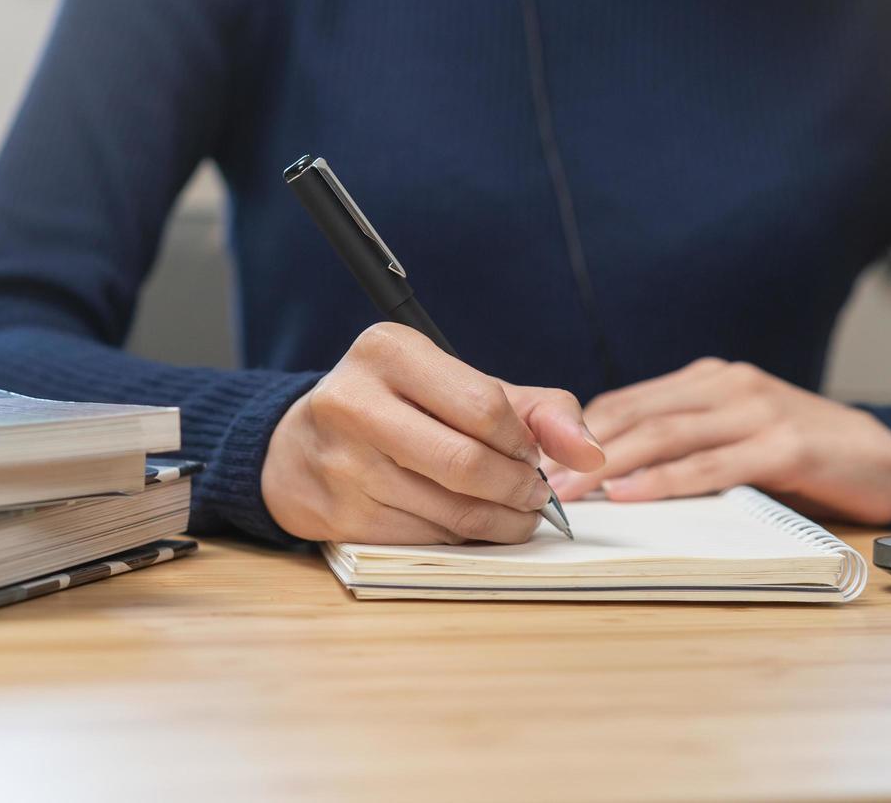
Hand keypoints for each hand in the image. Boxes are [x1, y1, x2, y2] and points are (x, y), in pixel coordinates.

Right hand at [262, 322, 604, 543]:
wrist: (299, 446)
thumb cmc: (398, 410)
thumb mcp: (459, 386)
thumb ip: (537, 409)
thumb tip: (590, 452)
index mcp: (388, 351)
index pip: (484, 406)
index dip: (524, 442)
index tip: (531, 454)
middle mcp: (354, 402)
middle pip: (469, 464)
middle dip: (520, 489)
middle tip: (535, 495)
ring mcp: (341, 462)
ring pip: (451, 510)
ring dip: (501, 522)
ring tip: (513, 514)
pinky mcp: (337, 514)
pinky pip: (425, 539)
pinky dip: (462, 539)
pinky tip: (468, 526)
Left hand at [542, 357, 890, 524]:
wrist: (886, 456)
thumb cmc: (802, 452)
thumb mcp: (737, 434)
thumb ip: (686, 440)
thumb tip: (609, 469)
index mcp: (710, 380)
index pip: (628, 402)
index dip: (578, 431)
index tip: (537, 461)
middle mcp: (729, 386)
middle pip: (638, 416)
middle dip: (581, 451)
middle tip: (537, 481)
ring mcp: (758, 412)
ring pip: (667, 436)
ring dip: (611, 466)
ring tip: (571, 492)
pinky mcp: (785, 446)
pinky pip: (713, 465)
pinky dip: (667, 481)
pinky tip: (633, 494)